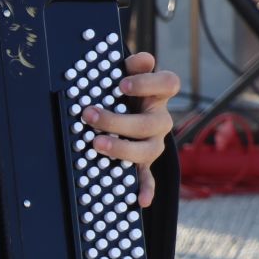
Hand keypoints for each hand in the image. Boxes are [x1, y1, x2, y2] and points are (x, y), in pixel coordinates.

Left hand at [83, 51, 179, 207]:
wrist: (128, 111)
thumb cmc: (124, 92)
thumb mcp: (128, 75)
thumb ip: (135, 66)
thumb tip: (143, 59)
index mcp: (158, 95)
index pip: (169, 84)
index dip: (148, 83)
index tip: (121, 83)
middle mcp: (160, 119)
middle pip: (149, 122)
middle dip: (118, 120)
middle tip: (90, 115)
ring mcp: (154, 142)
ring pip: (147, 149)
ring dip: (122, 148)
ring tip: (97, 144)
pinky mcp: (144, 162)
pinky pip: (148, 177)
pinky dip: (146, 189)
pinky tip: (141, 200)